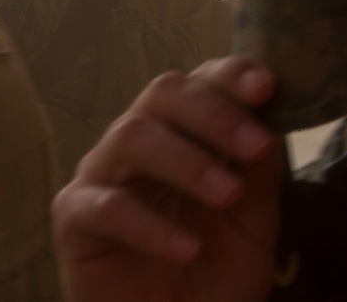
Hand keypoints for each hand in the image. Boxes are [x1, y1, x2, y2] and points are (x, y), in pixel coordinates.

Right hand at [52, 56, 282, 301]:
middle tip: (256, 146)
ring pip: (131, 136)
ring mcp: (102, 173)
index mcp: (183, 131)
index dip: (228, 75)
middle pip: (162, 93)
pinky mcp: (75, 216)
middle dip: (213, 113)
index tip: (266, 86)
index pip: (199, 83)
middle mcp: (139, 140)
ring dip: (185, 162)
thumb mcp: (253, 224)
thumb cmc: (213, 272)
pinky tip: (187, 248)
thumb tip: (272, 119)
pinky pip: (104, 205)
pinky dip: (149, 225)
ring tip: (226, 195)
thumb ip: (260, 175)